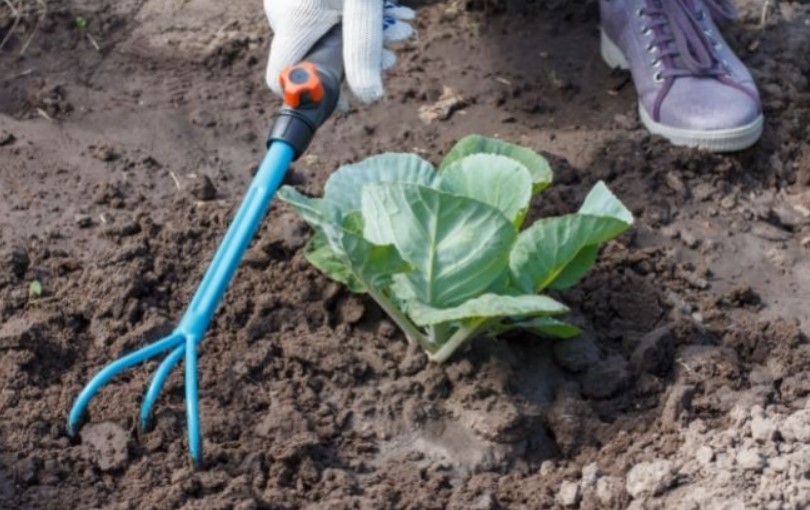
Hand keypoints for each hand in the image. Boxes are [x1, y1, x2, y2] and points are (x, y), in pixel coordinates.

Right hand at [264, 1, 414, 102]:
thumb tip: (367, 99)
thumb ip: (363, 49)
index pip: (280, 79)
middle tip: (394, 50)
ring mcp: (291, 1)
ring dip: (367, 40)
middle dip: (358, 62)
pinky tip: (383, 9)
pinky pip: (328, 17)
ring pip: (327, 38)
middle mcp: (284, 13)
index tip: (344, 99)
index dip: (309, 95)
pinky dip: (357, 19)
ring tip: (399, 24)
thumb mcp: (364, 4)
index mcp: (293, 21)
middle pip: (315, 60)